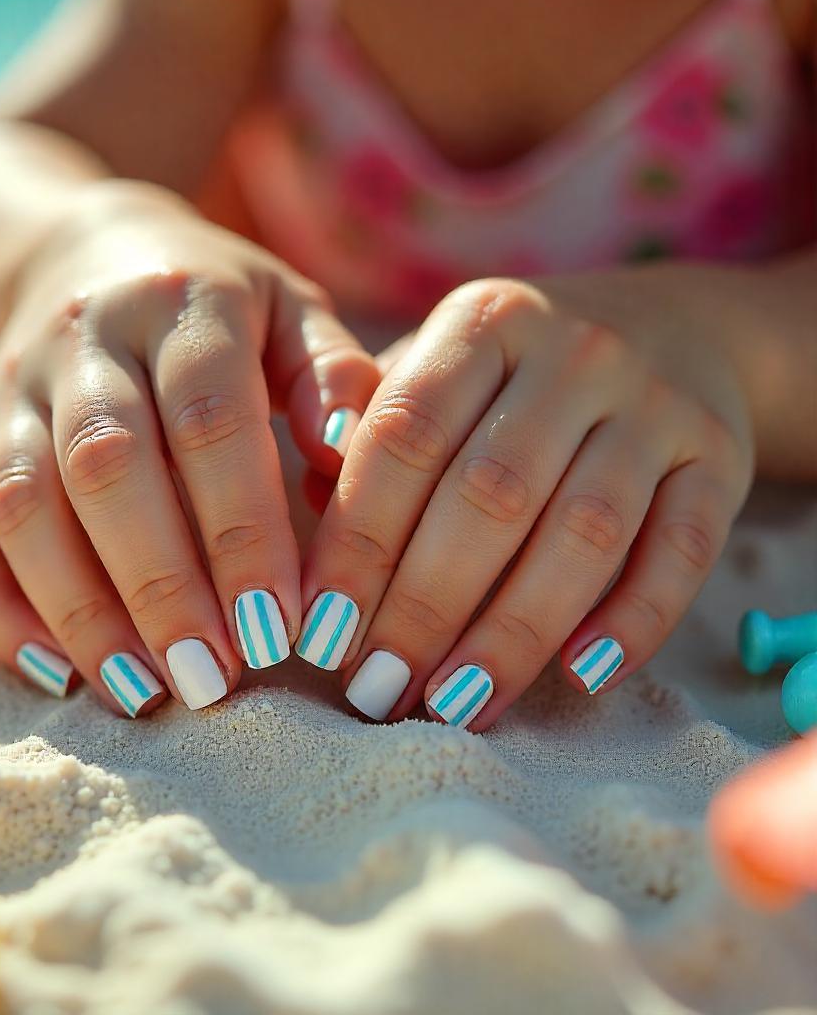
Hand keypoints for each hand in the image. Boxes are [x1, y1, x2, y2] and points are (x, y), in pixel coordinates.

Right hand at [0, 183, 378, 714]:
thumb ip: (332, 376)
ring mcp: (10, 387)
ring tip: (142, 692)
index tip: (280, 628)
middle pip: (107, 466)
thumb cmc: (218, 304)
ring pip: (23, 503)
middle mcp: (85, 337)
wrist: (89, 252)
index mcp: (184, 300)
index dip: (242, 530)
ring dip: (80, 610)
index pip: (210, 418)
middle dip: (160, 585)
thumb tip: (348, 456)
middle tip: (210, 680)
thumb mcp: (291, 310)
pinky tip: (54, 672)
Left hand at [298, 276, 753, 727]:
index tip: (324, 631)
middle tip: (378, 689)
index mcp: (483, 323)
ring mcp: (656, 403)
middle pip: (489, 496)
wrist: (674, 328)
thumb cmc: (518, 374)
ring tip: (454, 703)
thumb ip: (375, 430)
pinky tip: (580, 675)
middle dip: (424, 606)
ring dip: (513, 632)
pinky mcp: (721, 458)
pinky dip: (633, 619)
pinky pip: (681, 550)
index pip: (405, 438)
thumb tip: (303, 510)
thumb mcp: (440, 368)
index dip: (358, 543)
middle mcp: (573, 352)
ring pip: (582, 533)